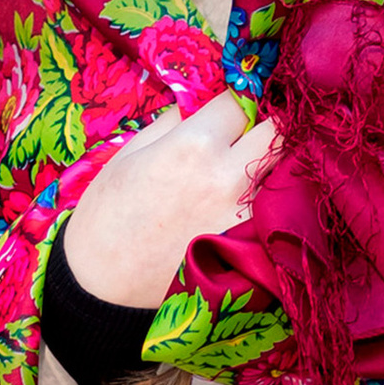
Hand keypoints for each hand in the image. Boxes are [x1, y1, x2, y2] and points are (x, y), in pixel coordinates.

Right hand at [63, 91, 281, 312]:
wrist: (102, 286)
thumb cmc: (106, 215)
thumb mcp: (129, 152)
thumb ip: (174, 121)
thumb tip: (200, 103)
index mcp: (194, 145)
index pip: (241, 100)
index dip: (236, 98)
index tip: (230, 107)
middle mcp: (229, 176)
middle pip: (276, 130)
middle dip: (264, 125)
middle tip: (245, 133)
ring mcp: (246, 213)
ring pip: (281, 170)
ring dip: (268, 162)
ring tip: (241, 167)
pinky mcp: (250, 244)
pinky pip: (273, 207)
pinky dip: (267, 197)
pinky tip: (241, 201)